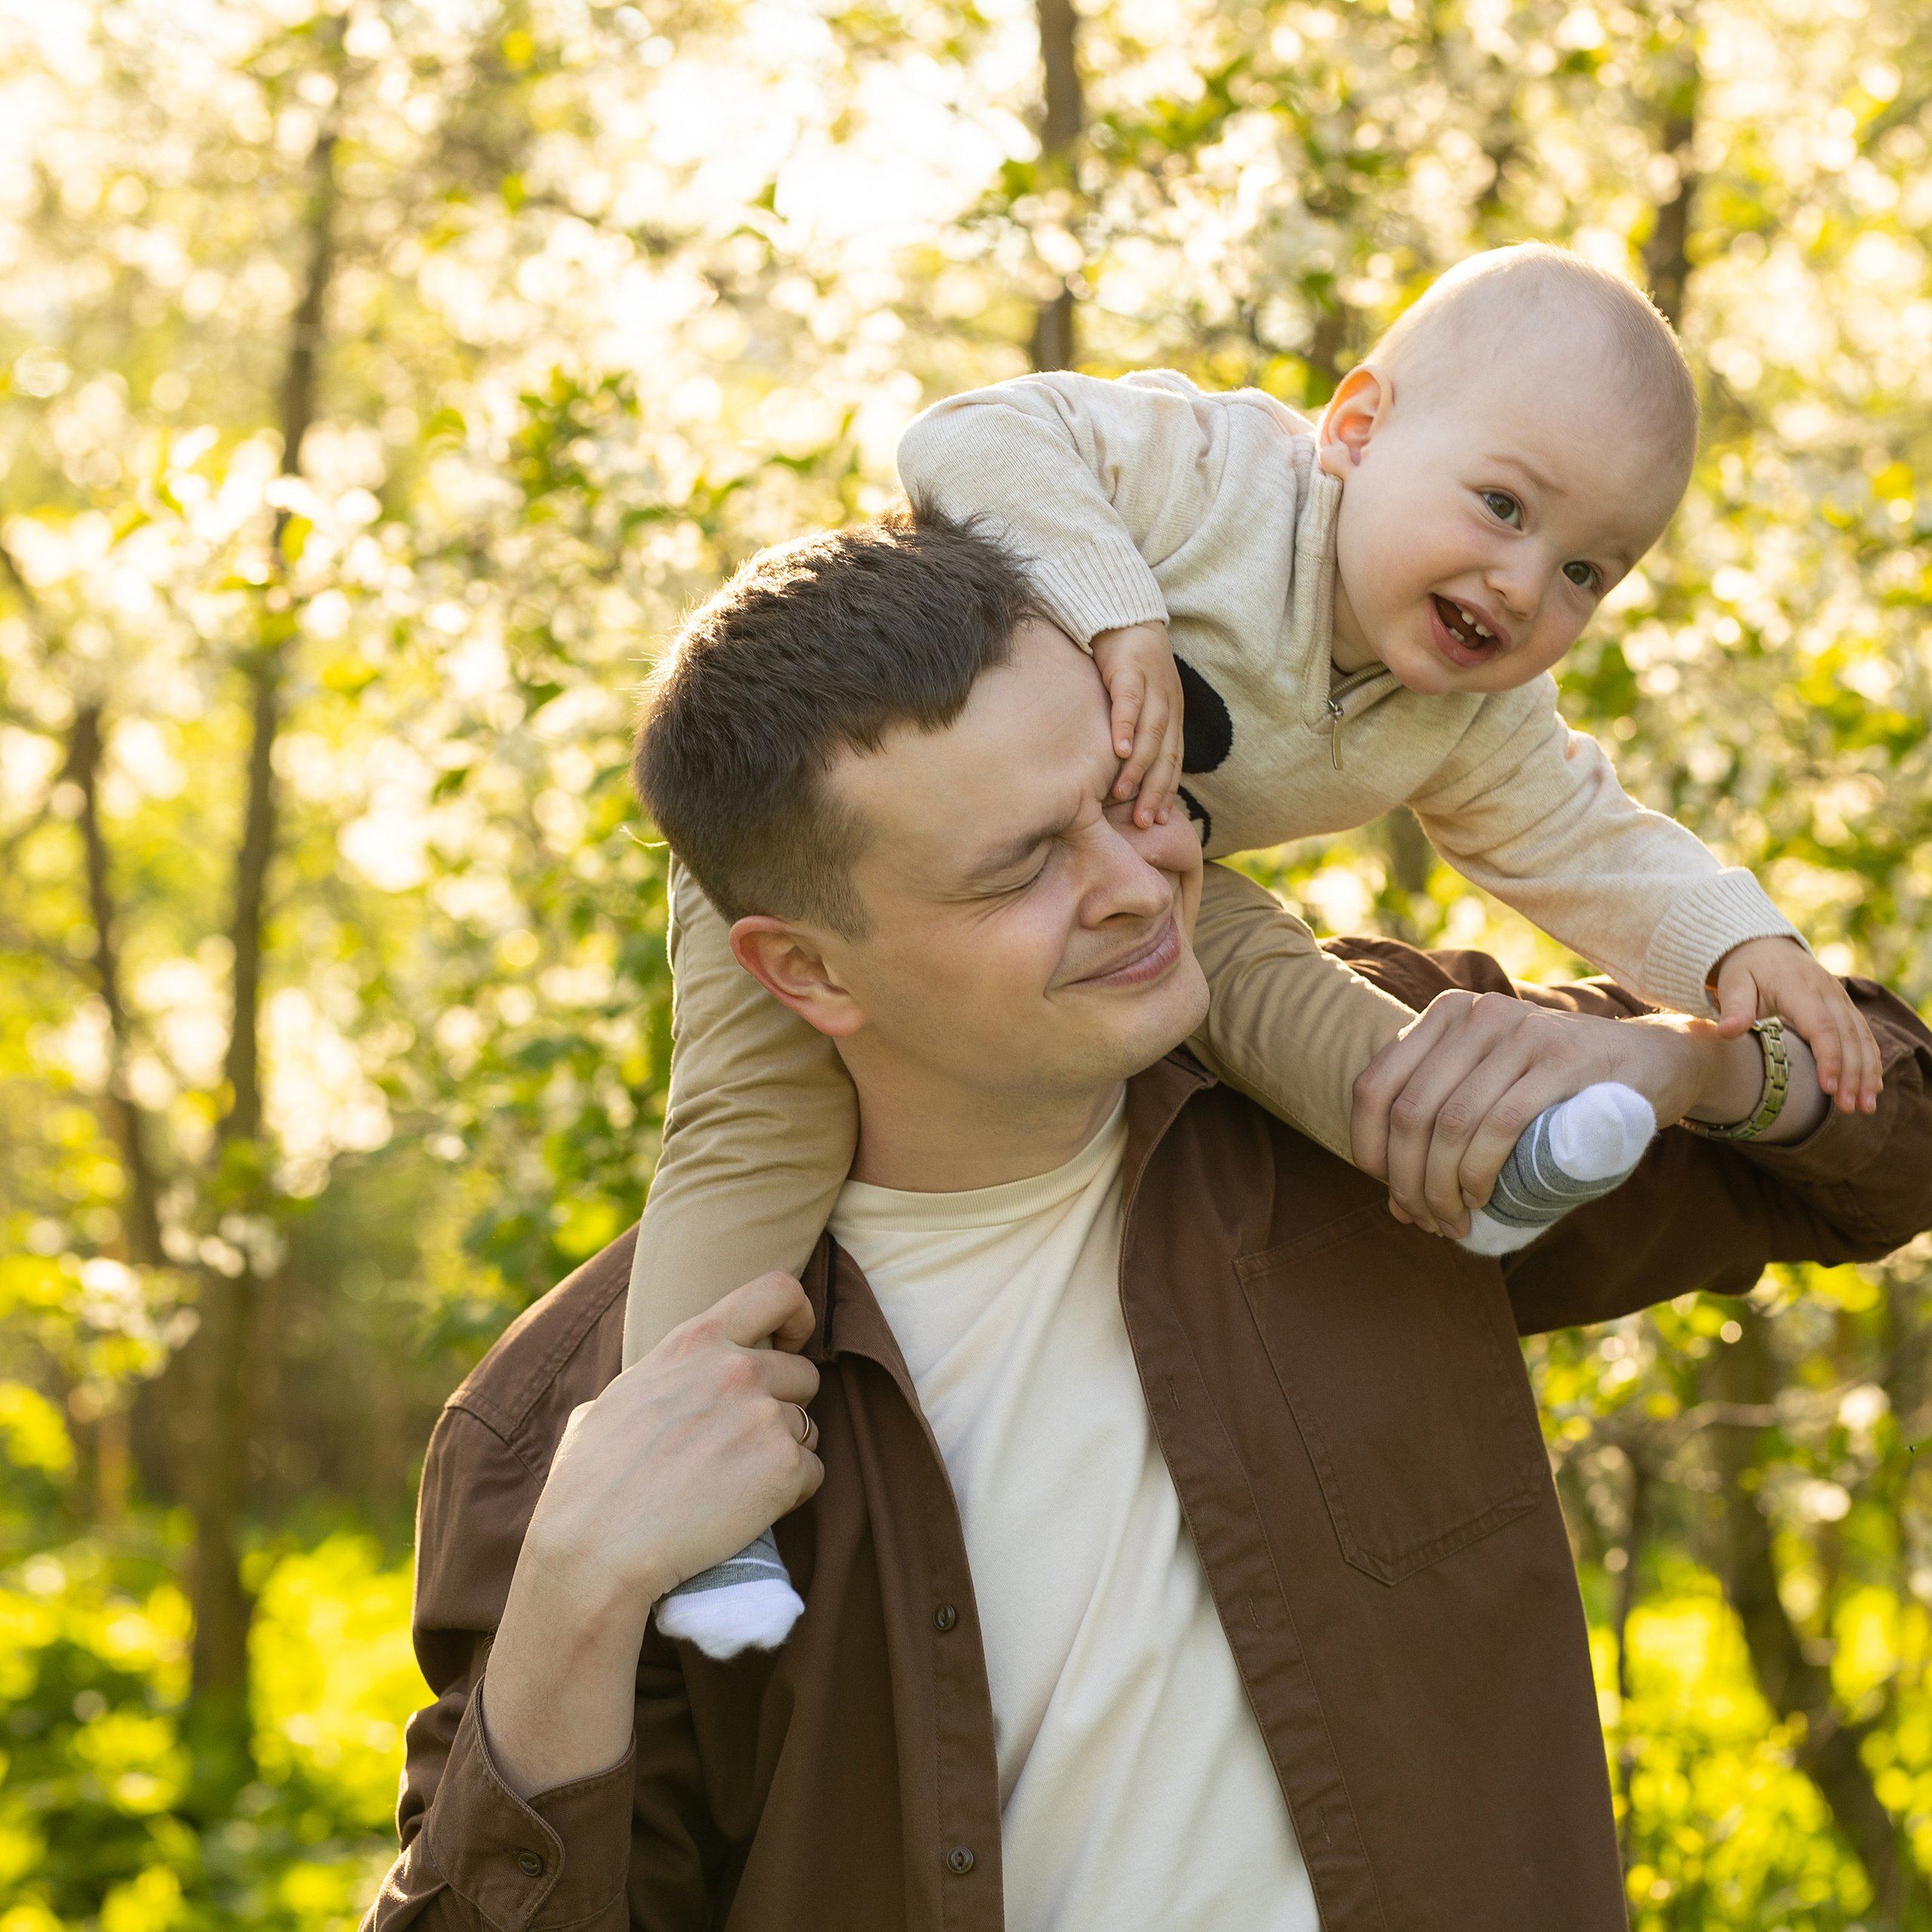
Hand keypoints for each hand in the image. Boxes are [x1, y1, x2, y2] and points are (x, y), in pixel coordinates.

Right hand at [485, 1272, 822, 1795]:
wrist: (594, 1549)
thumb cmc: (586, 1484)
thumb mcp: (609, 1403)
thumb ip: (653, 1380)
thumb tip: (654, 1385)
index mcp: (694, 1342)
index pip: (779, 1290)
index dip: (797, 1315)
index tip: (791, 1341)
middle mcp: (737, 1368)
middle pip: (803, 1373)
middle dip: (786, 1405)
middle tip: (747, 1443)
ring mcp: (764, 1416)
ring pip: (808, 1428)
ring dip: (783, 1453)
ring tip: (734, 1485)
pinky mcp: (784, 1467)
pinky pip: (813, 1473)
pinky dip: (790, 1493)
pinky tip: (747, 1511)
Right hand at [1091, 621, 1184, 828]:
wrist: (1124, 614)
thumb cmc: (1127, 663)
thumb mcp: (1139, 699)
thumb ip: (1137, 730)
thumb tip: (1123, 770)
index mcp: (1172, 714)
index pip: (1174, 759)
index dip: (1168, 790)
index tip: (1160, 821)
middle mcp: (1168, 703)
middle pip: (1166, 753)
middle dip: (1157, 790)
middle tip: (1145, 822)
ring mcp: (1152, 686)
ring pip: (1151, 733)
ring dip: (1139, 766)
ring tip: (1124, 794)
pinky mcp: (1130, 670)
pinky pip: (1130, 702)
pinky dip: (1125, 727)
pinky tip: (1118, 751)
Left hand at [1350, 991, 1827, 1236]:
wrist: (1658, 1062)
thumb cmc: (1562, 1087)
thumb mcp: (1494, 1080)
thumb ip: (1447, 1109)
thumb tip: (1393, 1193)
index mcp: (1444, 1016)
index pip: (1375, 1085)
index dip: (1367, 1147)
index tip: (1384, 1192)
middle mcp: (1474, 1015)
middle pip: (1408, 1112)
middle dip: (1406, 1180)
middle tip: (1424, 1221)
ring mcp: (1518, 1034)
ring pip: (1449, 1122)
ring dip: (1441, 1187)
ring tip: (1452, 1222)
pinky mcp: (1561, 1061)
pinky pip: (1498, 1122)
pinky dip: (1478, 1171)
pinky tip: (1479, 1198)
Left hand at [1711, 935, 1880, 1114]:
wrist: (1765, 947)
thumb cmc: (1746, 969)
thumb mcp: (1733, 982)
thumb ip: (1733, 1007)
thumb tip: (1726, 1033)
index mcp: (1799, 987)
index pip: (1821, 1026)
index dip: (1828, 1057)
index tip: (1827, 1088)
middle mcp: (1827, 992)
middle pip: (1847, 1036)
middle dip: (1852, 1074)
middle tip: (1850, 1108)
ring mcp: (1840, 999)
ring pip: (1861, 1038)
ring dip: (1867, 1073)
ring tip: (1866, 1107)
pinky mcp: (1845, 1008)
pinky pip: (1864, 1035)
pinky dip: (1871, 1061)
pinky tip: (1873, 1087)